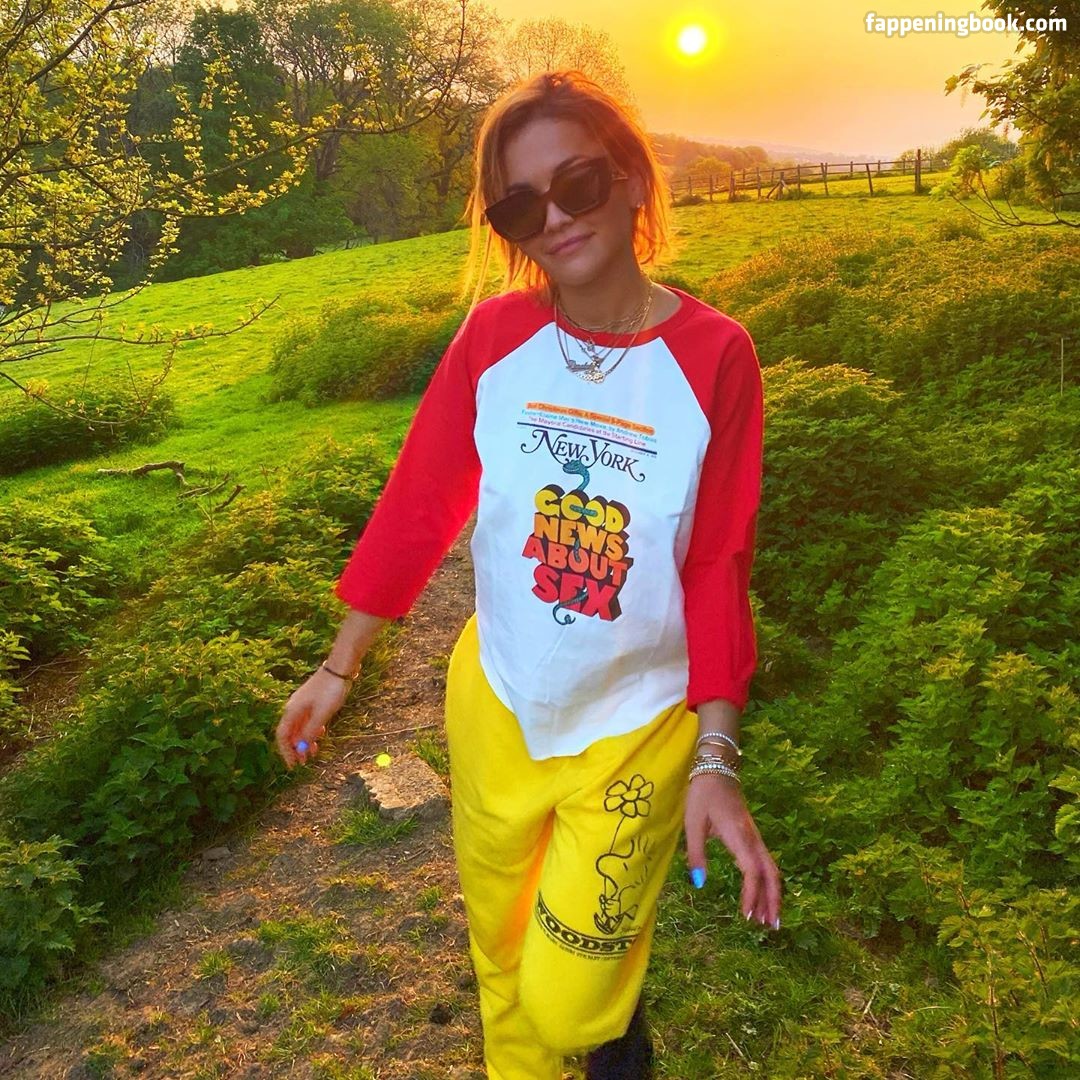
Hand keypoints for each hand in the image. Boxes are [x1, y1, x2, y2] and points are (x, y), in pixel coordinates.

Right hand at [275, 667, 352, 769]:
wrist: (340, 668)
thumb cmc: (331, 689)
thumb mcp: (322, 714)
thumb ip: (311, 731)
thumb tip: (302, 748)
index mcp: (292, 711)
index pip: (282, 736)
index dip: (286, 752)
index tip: (293, 765)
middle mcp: (294, 708)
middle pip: (290, 733)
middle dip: (296, 749)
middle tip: (304, 762)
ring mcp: (303, 704)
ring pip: (300, 728)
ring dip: (305, 741)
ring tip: (314, 752)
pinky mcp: (313, 702)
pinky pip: (308, 720)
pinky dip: (312, 730)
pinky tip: (320, 734)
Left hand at [684, 774, 782, 929]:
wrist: (717, 768)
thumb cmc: (702, 795)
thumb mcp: (693, 823)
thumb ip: (696, 854)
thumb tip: (699, 884)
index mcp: (738, 836)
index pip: (752, 871)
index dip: (751, 895)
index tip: (746, 916)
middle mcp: (752, 838)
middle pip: (771, 874)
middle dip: (772, 901)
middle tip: (770, 927)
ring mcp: (755, 836)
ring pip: (771, 869)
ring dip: (772, 893)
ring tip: (768, 918)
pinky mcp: (753, 835)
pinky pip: (765, 862)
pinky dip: (767, 881)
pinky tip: (761, 893)